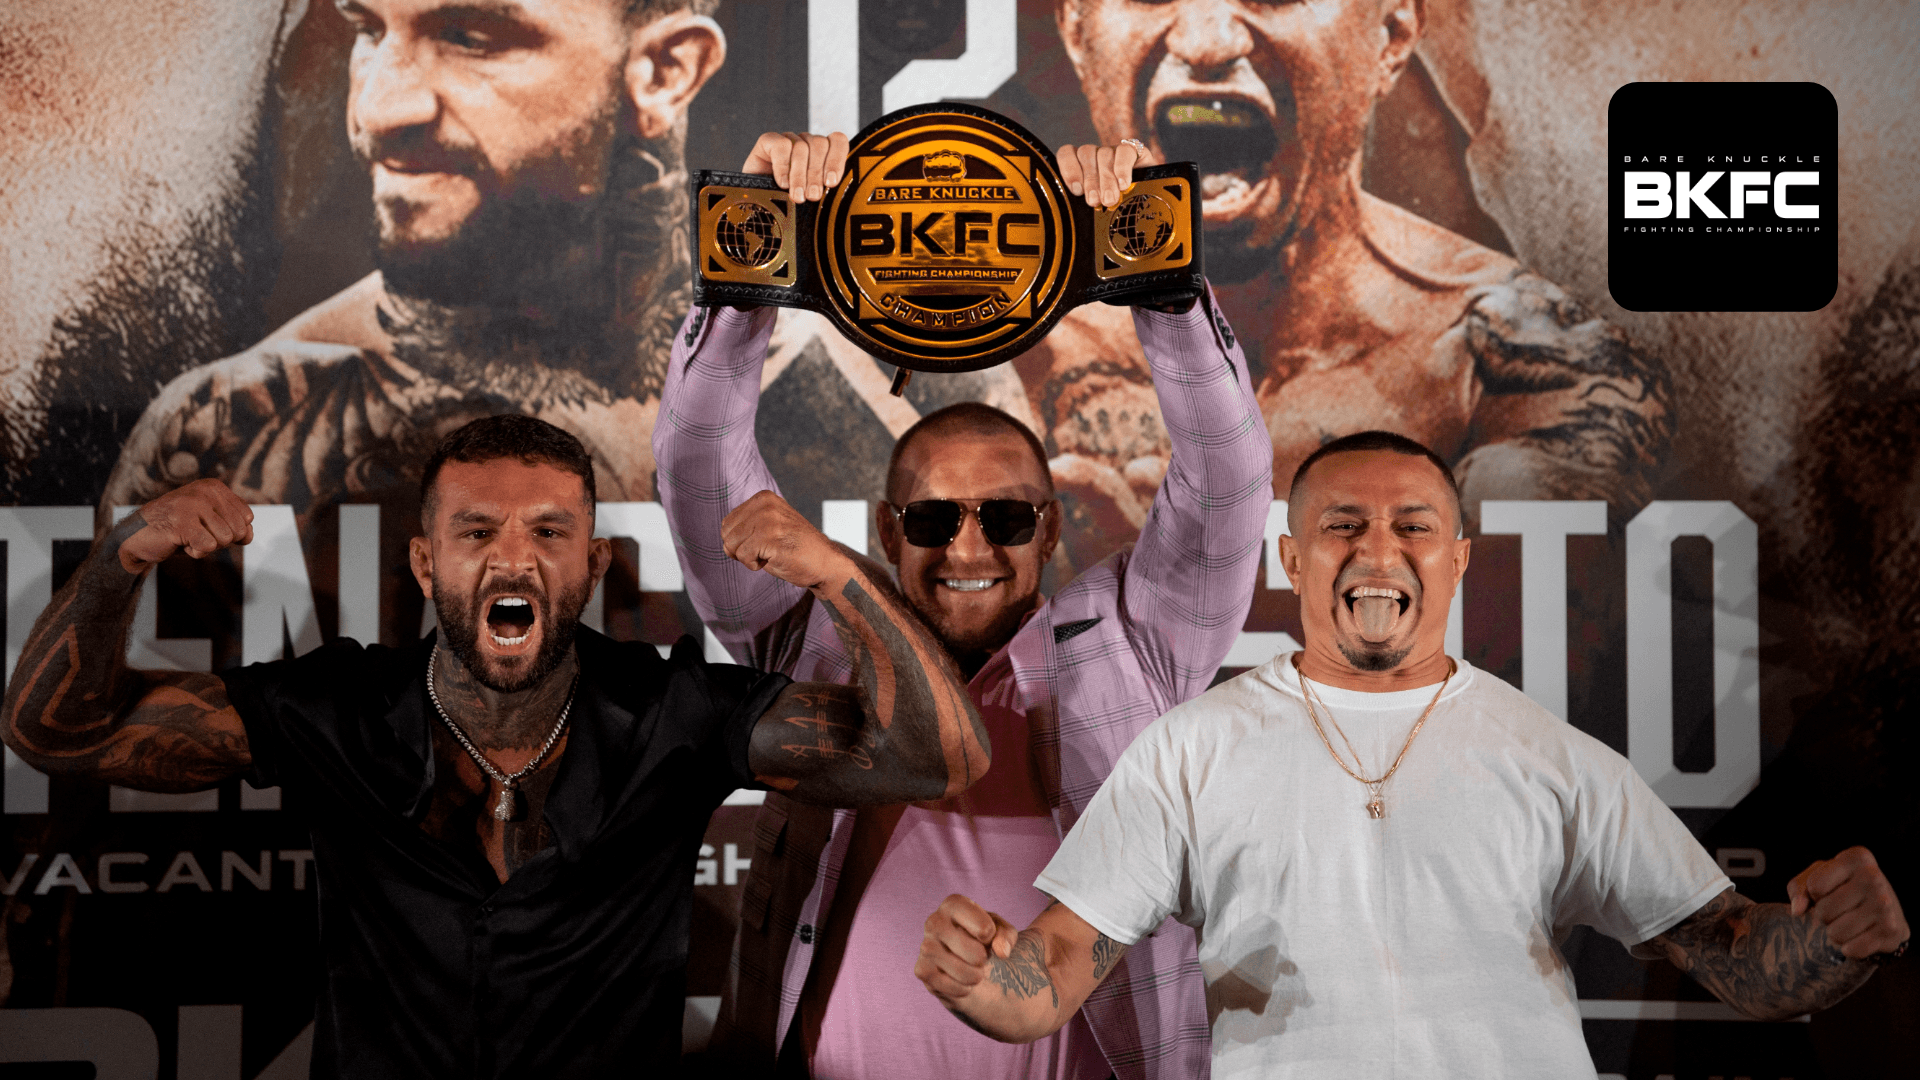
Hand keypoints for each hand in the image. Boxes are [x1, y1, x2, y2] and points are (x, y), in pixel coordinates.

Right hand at [120, 478, 254, 573]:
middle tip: (196, 534)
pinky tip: (180, 542)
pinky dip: (195, 552)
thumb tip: (248, 536)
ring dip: (206, 546)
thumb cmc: (177, 530)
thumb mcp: (211, 523)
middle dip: (220, 540)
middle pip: (239, 530)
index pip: (247, 517)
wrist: (136, 536)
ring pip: (225, 539)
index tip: (207, 527)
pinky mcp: (182, 522)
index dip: (232, 531)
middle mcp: (204, 491)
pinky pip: (208, 547)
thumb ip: (235, 526)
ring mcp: (192, 505)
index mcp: (213, 487)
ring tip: (186, 536)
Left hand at [721, 490, 854, 589]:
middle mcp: (765, 505)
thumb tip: (723, 541)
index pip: (727, 523)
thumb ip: (747, 526)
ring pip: (732, 546)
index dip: (739, 541)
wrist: (825, 563)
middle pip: (726, 535)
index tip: (763, 543)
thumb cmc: (795, 549)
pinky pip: (744, 557)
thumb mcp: (770, 527)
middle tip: (767, 550)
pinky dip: (755, 565)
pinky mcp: (771, 538)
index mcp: (763, 498)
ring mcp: (768, 520)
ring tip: (772, 554)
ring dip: (749, 558)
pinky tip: (775, 559)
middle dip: (741, 550)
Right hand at [742, 131, 850, 202]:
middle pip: (820, 145)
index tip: (831, 182)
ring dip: (800, 175)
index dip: (837, 160)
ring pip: (802, 147)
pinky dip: (783, 166)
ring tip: (797, 195)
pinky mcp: (768, 141)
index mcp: (822, 153)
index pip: (837, 141)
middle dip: (816, 174)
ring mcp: (788, 140)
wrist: (755, 208)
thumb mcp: (811, 198)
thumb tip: (835, 190)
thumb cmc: (787, 204)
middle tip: (812, 196)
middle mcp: (806, 143)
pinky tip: (782, 183)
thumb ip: (824, 189)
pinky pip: (781, 145)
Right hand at [916, 893, 1019, 1003]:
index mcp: (953, 905)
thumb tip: (1001, 951)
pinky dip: (963, 989)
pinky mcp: (922, 970)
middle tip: (979, 957)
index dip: (992, 938)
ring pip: (962, 971)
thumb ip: (1007, 936)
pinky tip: (961, 981)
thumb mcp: (1003, 933)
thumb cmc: (985, 942)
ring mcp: (926, 946)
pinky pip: (950, 986)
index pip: (984, 927)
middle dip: (984, 960)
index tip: (987, 937)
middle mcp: (934, 921)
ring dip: (975, 976)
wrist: (968, 966)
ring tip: (973, 970)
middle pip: (974, 953)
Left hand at [1055, 140, 1155, 207]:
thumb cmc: (1117, 209)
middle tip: (1095, 201)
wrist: (1150, 204)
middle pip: (1085, 154)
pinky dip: (1122, 167)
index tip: (1076, 190)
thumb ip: (1086, 201)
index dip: (1069, 168)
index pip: (1067, 153)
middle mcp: (1096, 155)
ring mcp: (1114, 151)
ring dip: (1106, 179)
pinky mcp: (1134, 150)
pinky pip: (1125, 150)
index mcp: (1081, 165)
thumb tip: (1079, 208)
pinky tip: (1123, 184)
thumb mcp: (1097, 206)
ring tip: (1110, 199)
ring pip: (1104, 154)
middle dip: (1090, 181)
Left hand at [1787, 846, 1908, 959]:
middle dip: (1825, 916)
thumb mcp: (1816, 879)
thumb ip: (1798, 889)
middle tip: (1841, 910)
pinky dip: (1850, 949)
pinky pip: (1852, 949)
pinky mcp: (1892, 931)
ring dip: (1836, 933)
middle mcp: (1874, 877)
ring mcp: (1885, 904)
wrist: (1884, 912)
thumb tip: (1797, 910)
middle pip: (1824, 911)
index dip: (1815, 894)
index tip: (1830, 890)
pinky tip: (1861, 937)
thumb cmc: (1841, 890)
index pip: (1814, 886)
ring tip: (1850, 922)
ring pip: (1836, 933)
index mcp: (1856, 858)